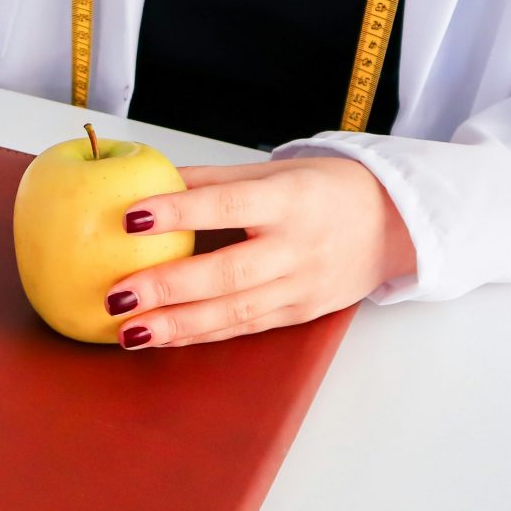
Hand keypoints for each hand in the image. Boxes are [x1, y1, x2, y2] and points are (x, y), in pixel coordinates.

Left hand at [105, 157, 415, 347]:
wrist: (393, 224)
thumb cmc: (324, 189)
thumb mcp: (273, 171)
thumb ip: (211, 181)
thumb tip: (146, 180)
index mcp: (290, 199)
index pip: (228, 205)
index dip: (180, 213)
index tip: (131, 217)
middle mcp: (297, 247)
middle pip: (228, 273)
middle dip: (168, 288)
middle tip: (116, 295)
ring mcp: (301, 286)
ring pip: (234, 312)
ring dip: (177, 326)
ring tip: (128, 332)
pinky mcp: (299, 315)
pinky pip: (244, 328)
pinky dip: (201, 336)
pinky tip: (163, 339)